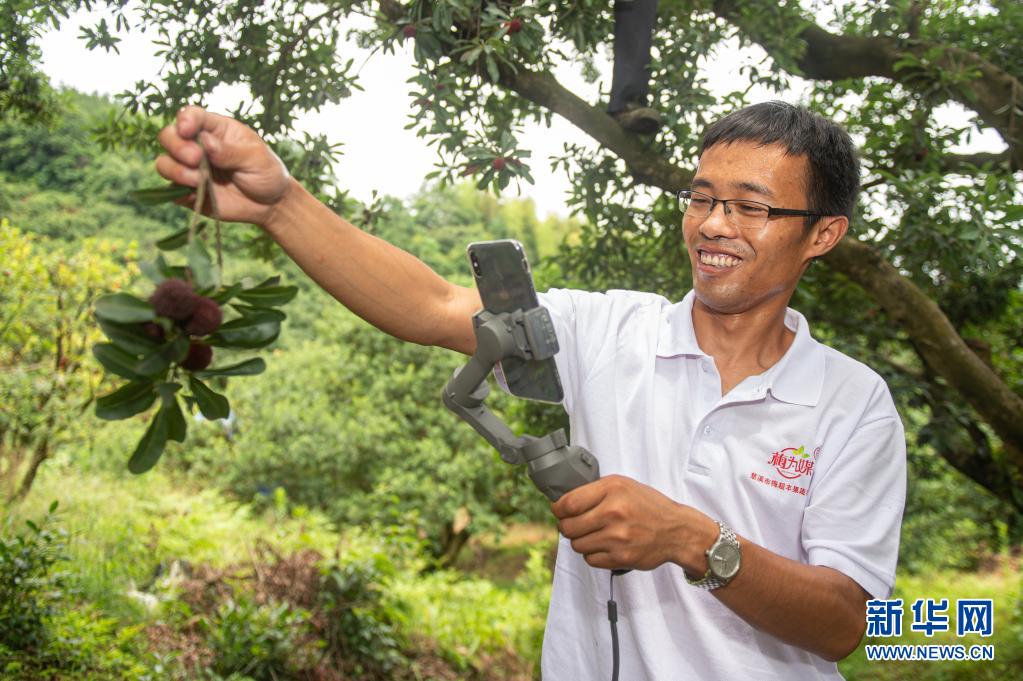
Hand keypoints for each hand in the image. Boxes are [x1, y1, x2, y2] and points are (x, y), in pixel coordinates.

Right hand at [156, 106, 293, 226]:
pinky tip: (196, 194)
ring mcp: (191, 169)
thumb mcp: (256, 159)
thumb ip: (230, 151)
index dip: (185, 119)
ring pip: (164, 162)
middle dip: (176, 146)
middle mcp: (197, 146)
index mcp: (216, 130)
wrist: (270, 205)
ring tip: (200, 180)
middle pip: (169, 136)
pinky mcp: (188, 191)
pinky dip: (178, 191)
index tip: (187, 130)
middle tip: (196, 159)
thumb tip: (205, 142)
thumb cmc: (266, 174)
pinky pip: (171, 189)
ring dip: (176, 170)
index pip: (192, 116)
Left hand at [551, 474, 713, 571]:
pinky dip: (593, 554)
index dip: (558, 509)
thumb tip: (562, 503)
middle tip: (575, 525)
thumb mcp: (623, 486)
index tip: (559, 511)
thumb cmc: (648, 506)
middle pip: (568, 527)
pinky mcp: (621, 557)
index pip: (568, 503)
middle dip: (567, 527)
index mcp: (612, 489)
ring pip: (577, 545)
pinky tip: (604, 546)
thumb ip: (594, 491)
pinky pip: (590, 559)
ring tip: (594, 535)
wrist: (677, 530)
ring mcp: (617, 536)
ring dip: (581, 541)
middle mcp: (613, 512)